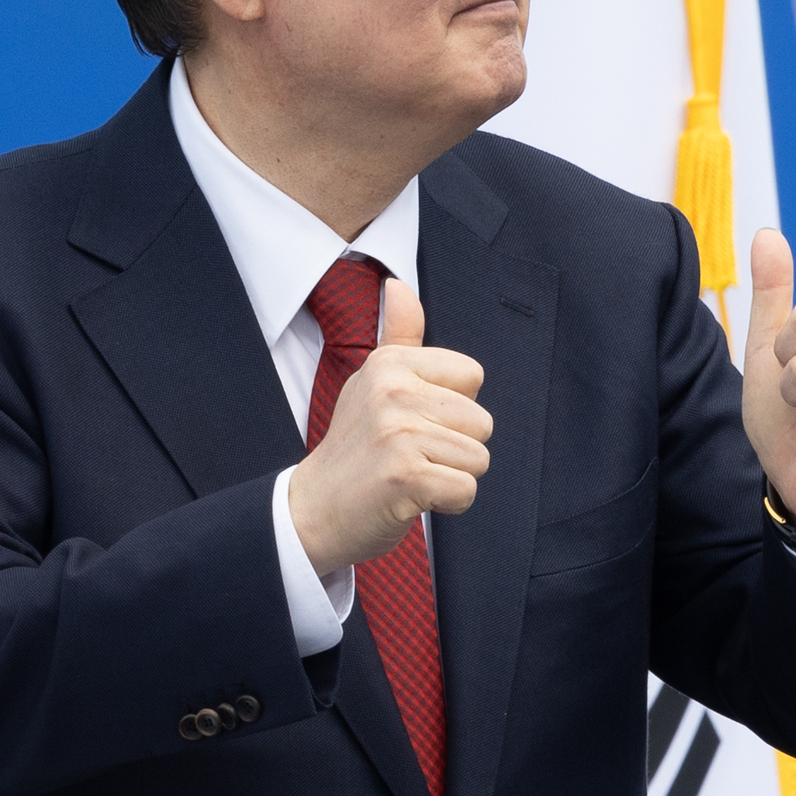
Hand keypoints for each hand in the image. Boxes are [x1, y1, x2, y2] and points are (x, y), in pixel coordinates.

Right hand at [284, 277, 490, 577]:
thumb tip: (398, 285)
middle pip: (482, 421)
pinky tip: (411, 498)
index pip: (472, 376)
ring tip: (409, 476)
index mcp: (389, 363)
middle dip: (456, 448)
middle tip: (409, 456)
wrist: (313, 511)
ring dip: (450, 477)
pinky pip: (466, 490)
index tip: (413, 423)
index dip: (453, 408)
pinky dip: (446, 504)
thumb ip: (397, 336)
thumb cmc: (354, 449)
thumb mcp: (371, 383)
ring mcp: (397, 432)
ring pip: (478, 459)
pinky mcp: (405, 474)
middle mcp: (392, 391)